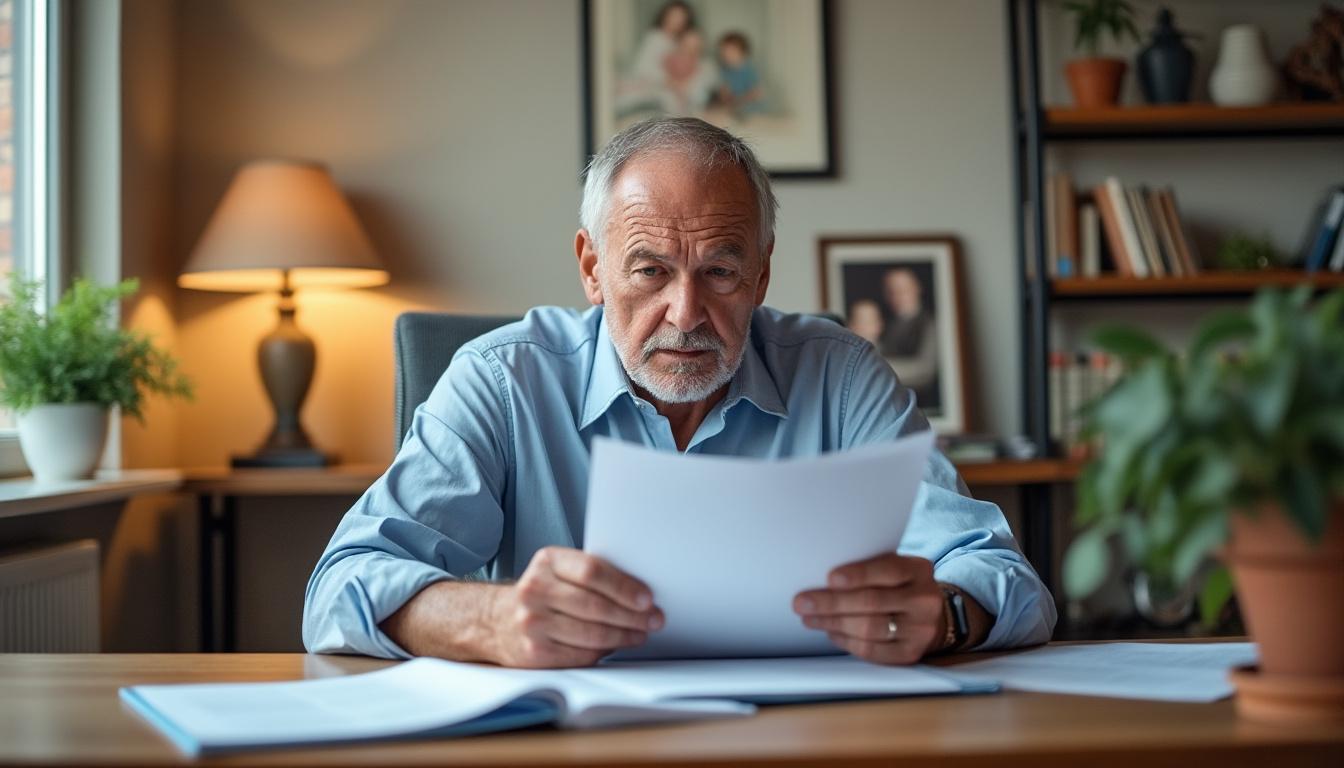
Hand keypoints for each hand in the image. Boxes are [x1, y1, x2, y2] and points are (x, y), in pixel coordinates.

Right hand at [488, 546, 662, 667]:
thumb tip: (639, 593)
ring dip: (624, 635)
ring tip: (640, 633)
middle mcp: (535, 590)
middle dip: (632, 615)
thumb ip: (591, 574)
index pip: (592, 571)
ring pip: (592, 633)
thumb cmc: (542, 593)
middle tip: (654, 619)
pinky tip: (616, 645)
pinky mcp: (534, 652)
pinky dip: (604, 651)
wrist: (495, 620)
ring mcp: (532, 622)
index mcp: (547, 561)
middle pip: (595, 605)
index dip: (624, 586)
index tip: (648, 598)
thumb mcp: (559, 570)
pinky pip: (581, 655)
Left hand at [793, 553, 945, 664]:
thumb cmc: (900, 587)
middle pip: (872, 602)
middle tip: (803, 602)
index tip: (830, 578)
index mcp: (919, 570)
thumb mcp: (894, 568)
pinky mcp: (911, 653)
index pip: (887, 570)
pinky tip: (831, 632)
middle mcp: (924, 600)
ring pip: (869, 628)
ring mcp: (921, 629)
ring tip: (810, 618)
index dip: (858, 575)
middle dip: (832, 603)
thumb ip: (869, 568)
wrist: (932, 616)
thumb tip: (822, 577)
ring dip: (833, 623)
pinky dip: (846, 641)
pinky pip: (872, 650)